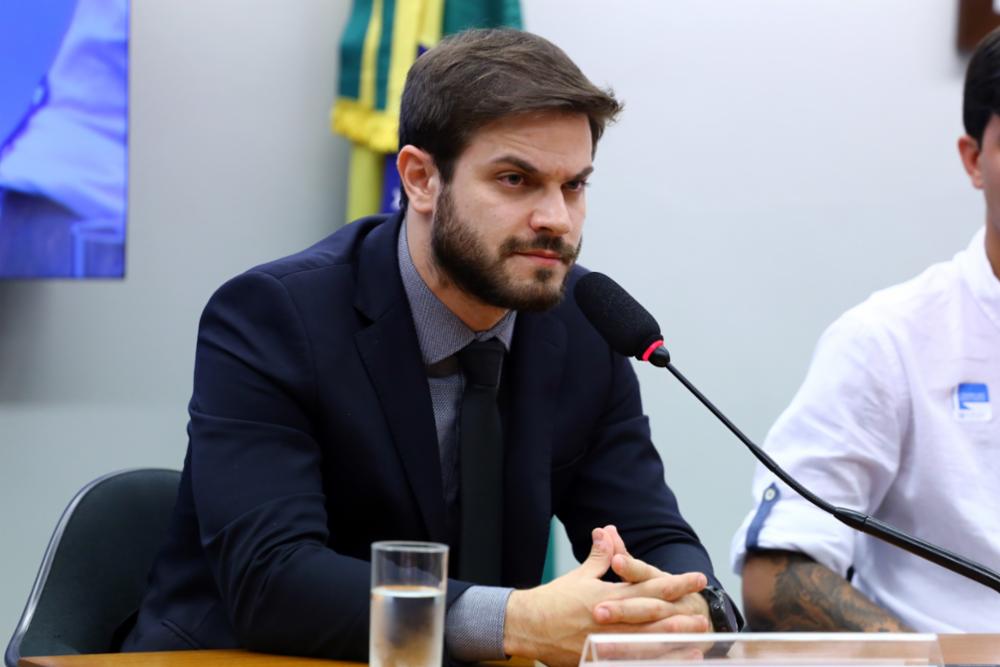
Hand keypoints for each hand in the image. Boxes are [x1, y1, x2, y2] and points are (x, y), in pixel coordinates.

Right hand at [503, 527, 707, 666]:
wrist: (526, 625)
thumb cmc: (553, 599)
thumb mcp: (579, 575)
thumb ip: (600, 556)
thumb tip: (608, 531)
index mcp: (607, 594)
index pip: (647, 586)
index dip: (674, 583)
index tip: (696, 579)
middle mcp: (609, 617)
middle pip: (651, 615)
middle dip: (679, 613)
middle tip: (704, 613)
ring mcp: (604, 641)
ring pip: (644, 641)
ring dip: (672, 640)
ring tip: (695, 639)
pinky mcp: (597, 658)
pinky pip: (628, 661)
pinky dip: (650, 660)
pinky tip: (668, 660)